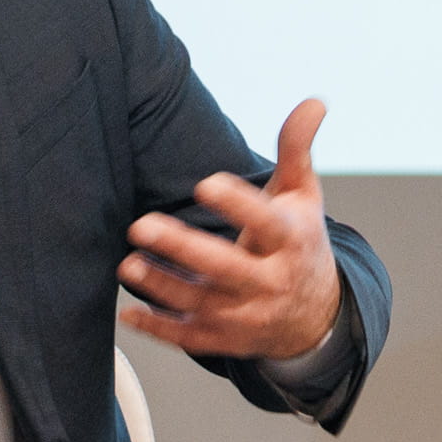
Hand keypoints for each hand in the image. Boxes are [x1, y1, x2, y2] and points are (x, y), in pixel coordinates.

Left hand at [120, 98, 342, 361]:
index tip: (205, 183)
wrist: (315, 318)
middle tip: (139, 224)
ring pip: (201, 303)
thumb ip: (298, 150)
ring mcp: (248, 316)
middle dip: (182, 248)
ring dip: (161, 286)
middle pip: (225, 267)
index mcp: (291, 241)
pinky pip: (191, 338)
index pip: (266, 222)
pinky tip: (129, 314)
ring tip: (127, 264)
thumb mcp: (304, 196)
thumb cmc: (298, 242)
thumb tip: (314, 101)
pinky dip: (160, 330)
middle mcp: (271, 282)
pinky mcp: (227, 341)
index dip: (237, 203)